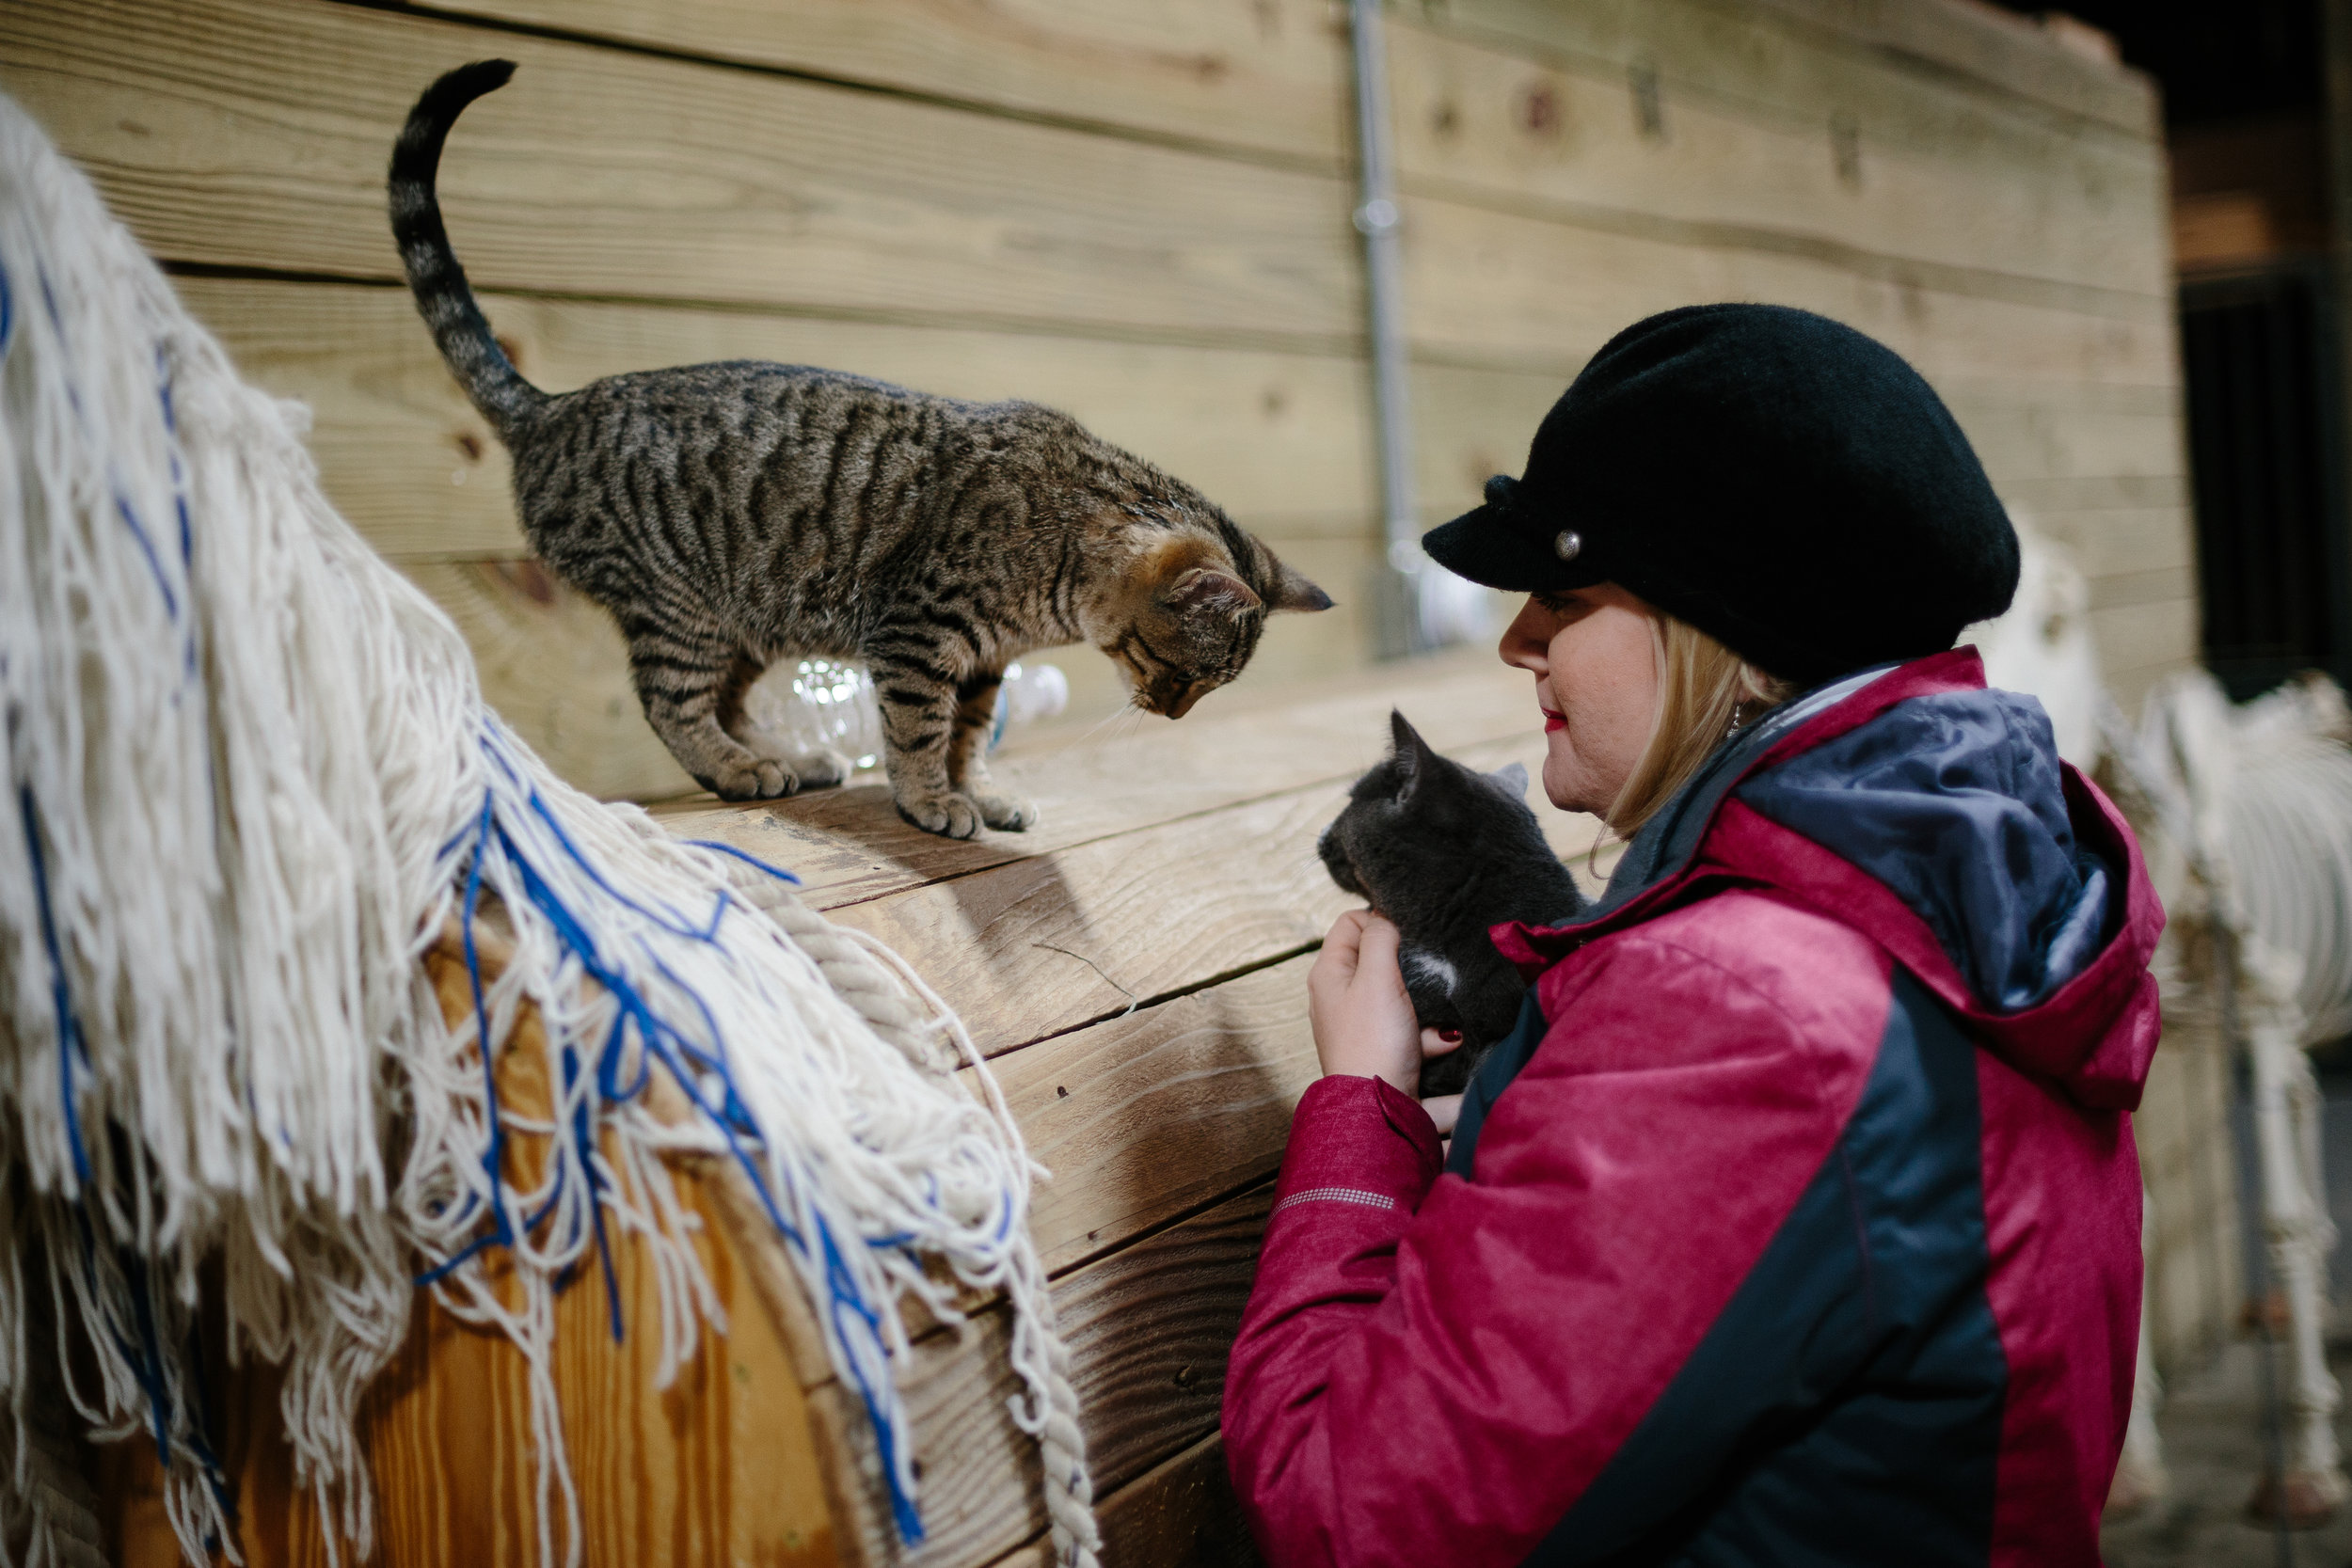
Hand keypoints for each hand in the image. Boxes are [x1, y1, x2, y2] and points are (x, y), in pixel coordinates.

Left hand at [1306, 912, 1464, 1096]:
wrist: (1379, 1113)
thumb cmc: (1373, 1043)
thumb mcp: (1376, 978)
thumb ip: (1380, 937)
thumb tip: (1386, 916)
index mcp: (1328, 974)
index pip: (1350, 923)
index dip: (1380, 919)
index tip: (1410, 932)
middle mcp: (1339, 998)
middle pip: (1377, 960)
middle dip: (1409, 963)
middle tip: (1430, 966)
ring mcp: (1361, 1027)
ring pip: (1400, 996)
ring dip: (1425, 1003)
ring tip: (1441, 1009)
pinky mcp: (1383, 1053)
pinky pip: (1412, 1032)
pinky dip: (1430, 1036)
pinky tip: (1449, 1042)